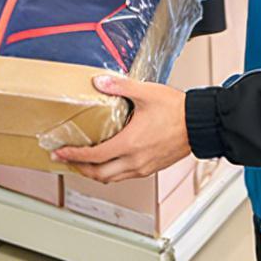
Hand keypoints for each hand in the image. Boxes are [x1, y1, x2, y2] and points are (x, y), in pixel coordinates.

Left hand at [50, 73, 192, 181]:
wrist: (200, 124)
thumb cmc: (177, 111)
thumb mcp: (146, 93)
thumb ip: (120, 86)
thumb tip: (99, 82)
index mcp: (130, 144)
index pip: (93, 156)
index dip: (73, 155)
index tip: (59, 153)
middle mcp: (135, 161)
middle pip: (99, 174)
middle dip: (80, 168)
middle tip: (67, 159)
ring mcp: (144, 167)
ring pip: (112, 179)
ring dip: (95, 173)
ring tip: (85, 162)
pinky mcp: (152, 168)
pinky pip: (125, 176)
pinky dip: (112, 172)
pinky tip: (110, 161)